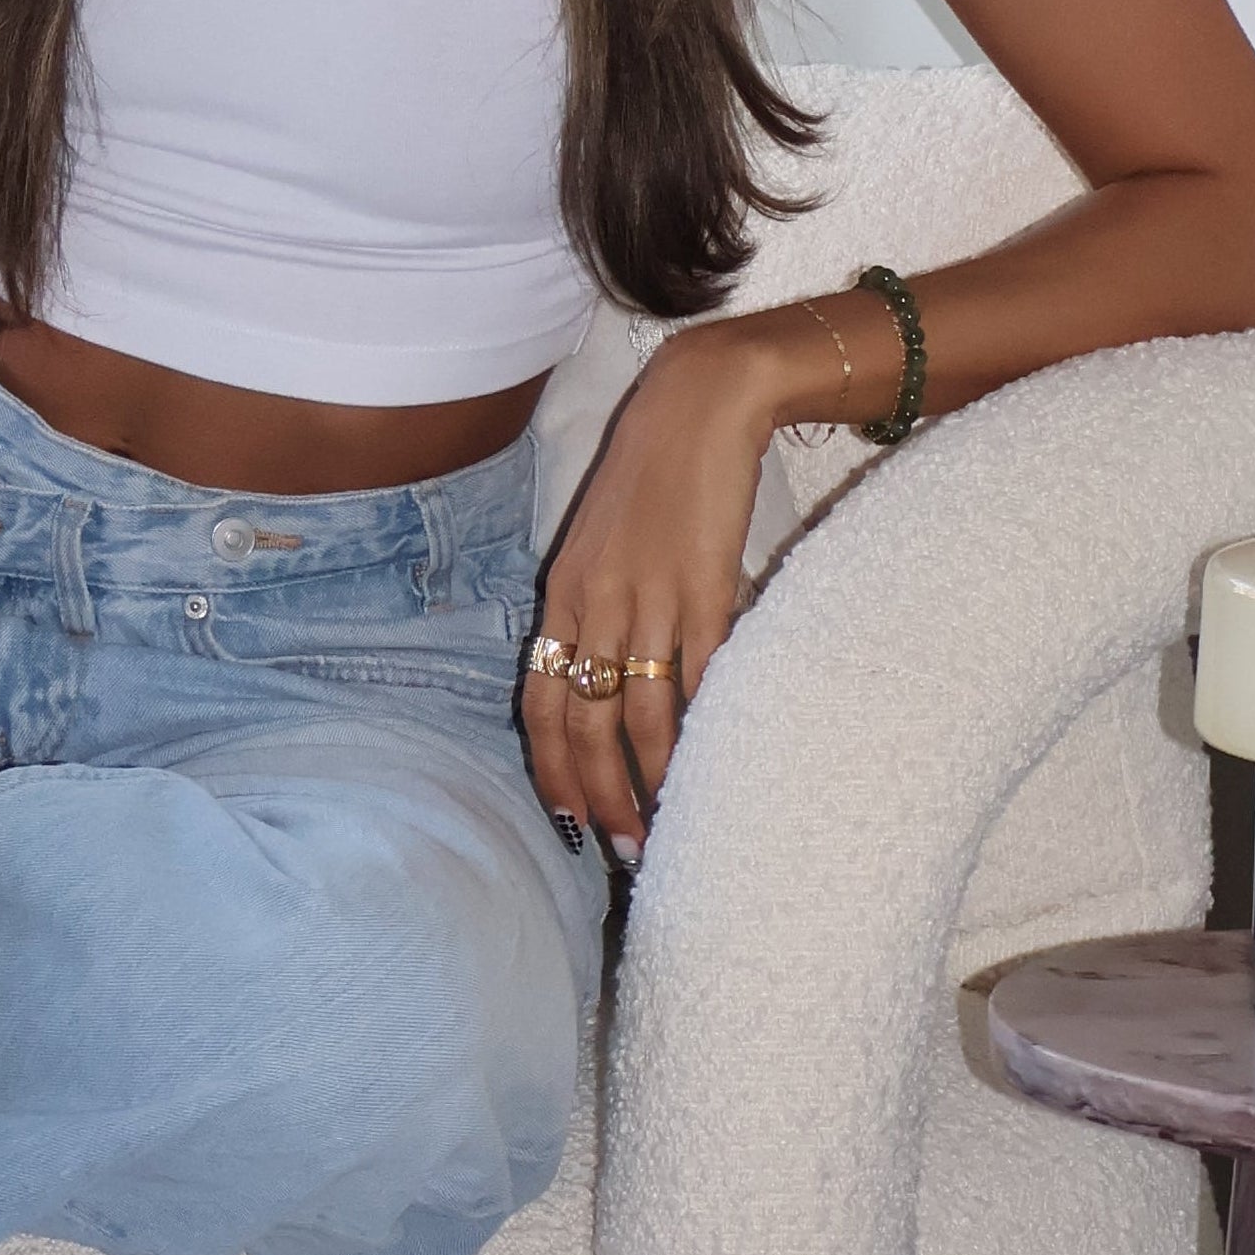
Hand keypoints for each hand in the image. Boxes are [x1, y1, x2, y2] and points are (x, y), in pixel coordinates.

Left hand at [518, 325, 775, 860]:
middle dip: (600, 794)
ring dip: (653, 779)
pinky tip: (714, 766)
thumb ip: (597, 605)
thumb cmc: (652, 474)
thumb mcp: (602, 542)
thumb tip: (605, 674)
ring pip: (641, 714)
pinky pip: (700, 677)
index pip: (540, 700)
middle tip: (624, 848)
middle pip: (585, 721)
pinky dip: (704, 729)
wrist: (698, 406)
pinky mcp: (705, 588)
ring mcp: (649, 598)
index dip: (551, 766)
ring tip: (669, 825)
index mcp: (563, 593)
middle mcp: (596, 603)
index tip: (567, 818)